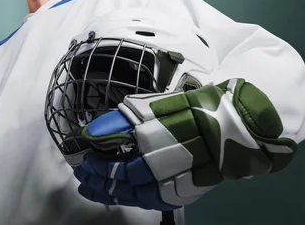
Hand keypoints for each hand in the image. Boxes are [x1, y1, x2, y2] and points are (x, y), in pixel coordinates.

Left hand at [74, 79, 295, 209]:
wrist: (228, 128)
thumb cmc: (185, 111)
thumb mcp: (147, 109)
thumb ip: (118, 123)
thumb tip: (91, 134)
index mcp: (150, 146)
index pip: (114, 166)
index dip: (95, 167)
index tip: (82, 161)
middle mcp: (161, 170)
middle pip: (121, 185)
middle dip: (98, 183)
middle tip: (83, 178)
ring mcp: (173, 186)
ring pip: (133, 197)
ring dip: (110, 194)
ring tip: (93, 189)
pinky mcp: (182, 194)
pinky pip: (150, 201)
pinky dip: (131, 199)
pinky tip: (119, 195)